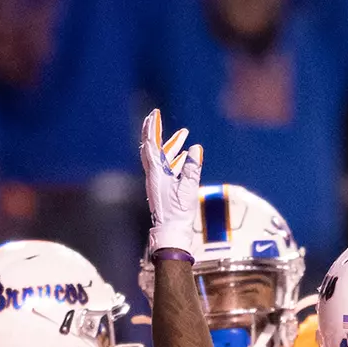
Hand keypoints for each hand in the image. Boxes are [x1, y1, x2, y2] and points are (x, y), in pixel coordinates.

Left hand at [141, 110, 202, 257]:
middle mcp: (154, 175)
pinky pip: (168, 168)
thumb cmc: (177, 214)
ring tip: (184, 134)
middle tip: (157, 116)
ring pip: (162, 157)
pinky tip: (184, 156)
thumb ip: (192, 169)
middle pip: (152, 147)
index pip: (151, 144)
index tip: (155, 113)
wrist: (171, 233)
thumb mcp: (187, 190)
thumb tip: (196, 149)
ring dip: (171, 145)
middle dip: (155, 131)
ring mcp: (158, 181)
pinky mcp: (164, 188)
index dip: (153, 127)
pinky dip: (175, 159)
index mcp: (156, 173)